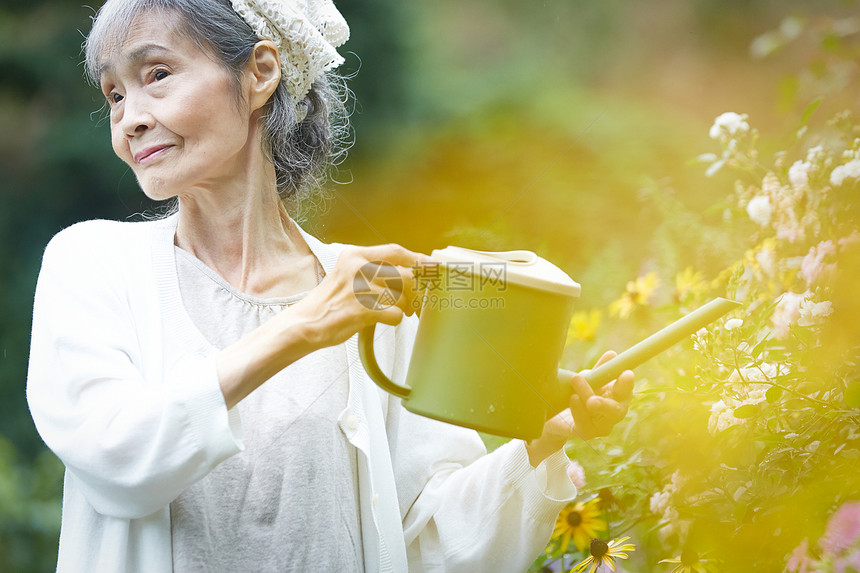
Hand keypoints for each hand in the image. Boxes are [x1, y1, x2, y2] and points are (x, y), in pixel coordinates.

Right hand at [291, 243, 430, 350]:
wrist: (305, 323)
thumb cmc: (331, 303)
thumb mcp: (349, 275)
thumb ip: (375, 270)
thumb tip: (411, 274)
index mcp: (355, 255)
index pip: (396, 251)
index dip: (417, 259)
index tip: (430, 267)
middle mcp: (358, 267)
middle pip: (405, 274)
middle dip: (416, 290)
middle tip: (415, 301)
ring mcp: (360, 288)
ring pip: (402, 295)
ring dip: (404, 306)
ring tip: (396, 311)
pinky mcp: (362, 309)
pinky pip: (395, 313)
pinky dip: (394, 319)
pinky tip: (383, 319)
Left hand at [525, 351, 633, 466]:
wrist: (556, 416)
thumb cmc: (578, 393)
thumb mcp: (588, 379)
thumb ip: (600, 370)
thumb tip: (612, 354)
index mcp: (617, 397)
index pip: (626, 390)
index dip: (627, 383)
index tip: (626, 373)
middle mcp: (613, 413)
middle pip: (617, 410)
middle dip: (609, 398)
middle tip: (603, 388)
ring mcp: (602, 426)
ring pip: (600, 416)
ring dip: (588, 395)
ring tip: (576, 379)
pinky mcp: (587, 433)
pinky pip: (585, 424)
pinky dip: (579, 411)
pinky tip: (573, 399)